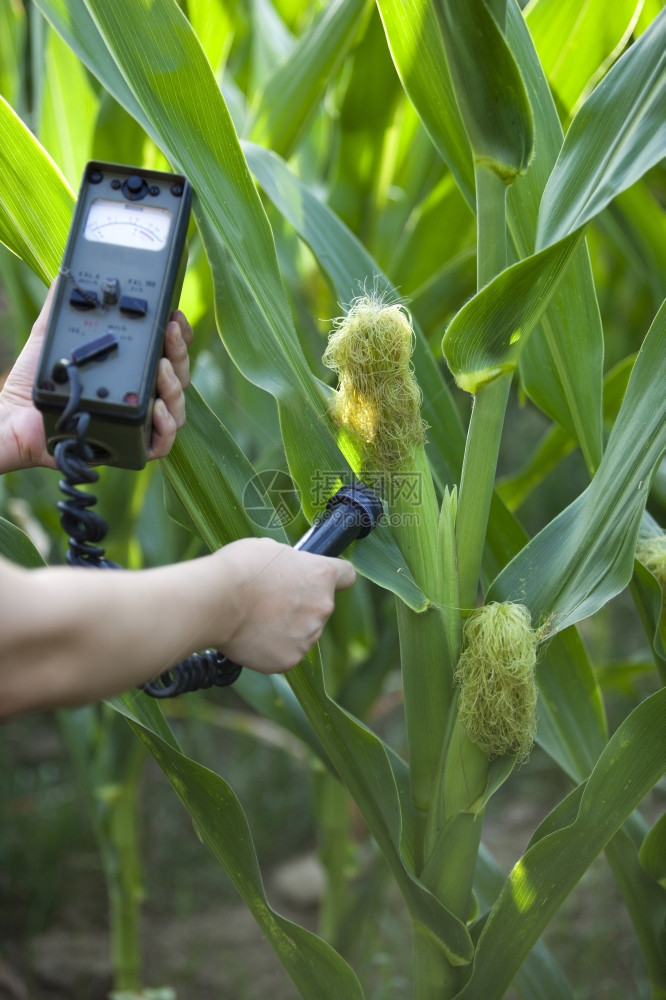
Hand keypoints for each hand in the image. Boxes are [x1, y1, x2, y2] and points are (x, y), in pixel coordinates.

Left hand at [0, 280, 192, 472]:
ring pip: (177, 407)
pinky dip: (166, 425)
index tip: (174, 315)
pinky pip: (163, 441)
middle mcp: (141, 395)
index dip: (178, 334)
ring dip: (174, 386)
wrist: (15, 417)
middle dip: (179, 353)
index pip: (168, 350)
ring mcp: (139, 422)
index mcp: (131, 368)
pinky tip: (156, 409)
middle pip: (179, 375)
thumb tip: (69, 274)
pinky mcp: (132, 446)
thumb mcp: (52, 334)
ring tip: (160, 369)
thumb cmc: (36, 380)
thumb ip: (64, 305)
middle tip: (169, 334)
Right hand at [205, 538, 356, 671]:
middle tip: (268, 601)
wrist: (216, 601)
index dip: (333, 577)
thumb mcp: (270, 550)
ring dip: (286, 628)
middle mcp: (323, 608)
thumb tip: (286, 572)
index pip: (346, 575)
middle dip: (300, 606)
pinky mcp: (289, 660)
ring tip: (253, 619)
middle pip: (319, 607)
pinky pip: (284, 653)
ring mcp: (308, 637)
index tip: (320, 580)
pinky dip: (269, 648)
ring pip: (302, 632)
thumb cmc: (240, 569)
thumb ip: (289, 565)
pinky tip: (249, 636)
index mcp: (322, 575)